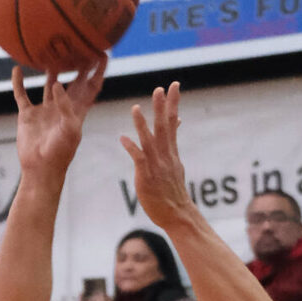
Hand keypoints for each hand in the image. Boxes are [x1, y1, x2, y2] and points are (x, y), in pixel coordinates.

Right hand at [10, 58, 106, 185]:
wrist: (41, 169)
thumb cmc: (60, 152)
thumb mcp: (69, 129)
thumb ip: (65, 106)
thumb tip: (57, 83)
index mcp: (77, 110)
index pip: (91, 86)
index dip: (98, 71)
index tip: (102, 53)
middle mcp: (62, 107)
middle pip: (72, 81)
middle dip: (77, 65)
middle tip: (77, 44)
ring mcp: (45, 110)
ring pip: (48, 84)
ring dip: (50, 70)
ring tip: (50, 51)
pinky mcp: (28, 115)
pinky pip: (22, 95)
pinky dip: (19, 83)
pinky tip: (16, 69)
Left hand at [118, 83, 195, 231]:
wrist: (178, 214)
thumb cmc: (173, 191)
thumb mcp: (176, 164)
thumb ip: (172, 142)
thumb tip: (177, 122)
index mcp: (172, 151)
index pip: (172, 122)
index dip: (173, 103)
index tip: (174, 85)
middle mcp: (166, 155)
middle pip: (164, 127)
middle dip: (162, 107)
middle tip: (160, 88)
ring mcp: (157, 166)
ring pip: (150, 141)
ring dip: (142, 124)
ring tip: (135, 108)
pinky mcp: (147, 177)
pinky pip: (138, 160)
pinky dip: (131, 148)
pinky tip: (122, 138)